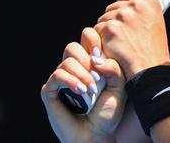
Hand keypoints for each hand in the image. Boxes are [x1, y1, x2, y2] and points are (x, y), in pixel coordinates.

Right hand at [41, 28, 125, 142]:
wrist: (97, 134)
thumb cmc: (109, 111)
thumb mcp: (119, 87)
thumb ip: (114, 68)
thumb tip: (97, 58)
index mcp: (90, 62)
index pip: (87, 37)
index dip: (94, 40)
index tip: (101, 54)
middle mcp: (74, 67)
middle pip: (74, 46)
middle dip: (88, 59)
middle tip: (98, 77)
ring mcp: (61, 78)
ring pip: (66, 60)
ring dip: (82, 73)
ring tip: (91, 89)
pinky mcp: (50, 90)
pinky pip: (57, 75)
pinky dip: (71, 81)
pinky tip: (81, 91)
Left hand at [95, 0, 169, 78]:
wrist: (150, 71)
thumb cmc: (153, 52)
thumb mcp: (155, 23)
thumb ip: (142, 10)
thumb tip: (125, 5)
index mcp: (150, 2)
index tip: (124, 6)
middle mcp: (136, 5)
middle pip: (113, 6)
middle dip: (114, 20)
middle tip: (125, 36)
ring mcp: (122, 16)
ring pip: (103, 19)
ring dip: (106, 31)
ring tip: (121, 45)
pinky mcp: (110, 29)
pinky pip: (97, 31)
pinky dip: (101, 41)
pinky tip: (113, 49)